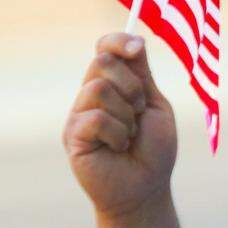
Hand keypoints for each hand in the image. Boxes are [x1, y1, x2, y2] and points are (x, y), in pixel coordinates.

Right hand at [63, 34, 177, 218]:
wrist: (146, 188)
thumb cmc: (153, 150)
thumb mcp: (155, 106)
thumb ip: (142, 76)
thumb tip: (136, 38)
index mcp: (114, 84)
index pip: (105, 49)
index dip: (118, 41)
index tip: (137, 49)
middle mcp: (92, 95)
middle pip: (102, 63)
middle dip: (133, 88)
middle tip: (140, 113)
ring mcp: (79, 114)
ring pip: (99, 89)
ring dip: (127, 114)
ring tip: (130, 135)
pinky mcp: (72, 135)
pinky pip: (96, 118)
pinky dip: (117, 133)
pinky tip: (118, 148)